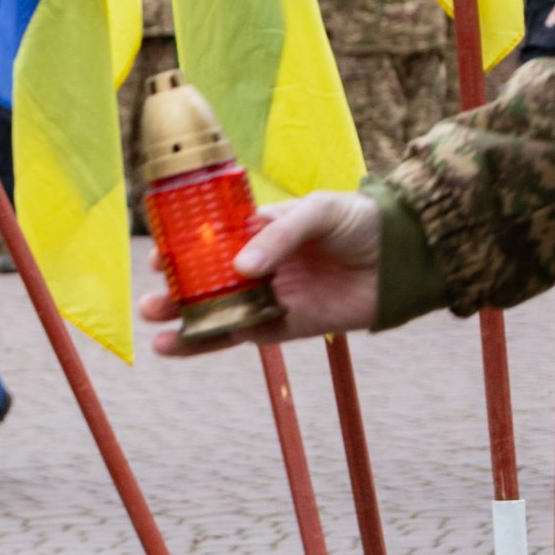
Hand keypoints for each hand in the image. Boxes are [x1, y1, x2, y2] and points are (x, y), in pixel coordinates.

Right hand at [137, 190, 382, 356]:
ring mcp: (274, 297)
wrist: (405, 255)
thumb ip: (279, 235)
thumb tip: (242, 268)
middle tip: (150, 301)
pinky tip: (193, 343)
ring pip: (222, 313)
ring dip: (190, 325)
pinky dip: (221, 341)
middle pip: (208, 283)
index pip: (211, 242)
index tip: (157, 258)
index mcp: (258, 231)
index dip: (182, 251)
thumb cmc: (358, 220)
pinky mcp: (292, 325)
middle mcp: (261, 266)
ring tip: (158, 333)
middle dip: (176, 293)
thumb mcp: (316, 211)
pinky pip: (250, 335)